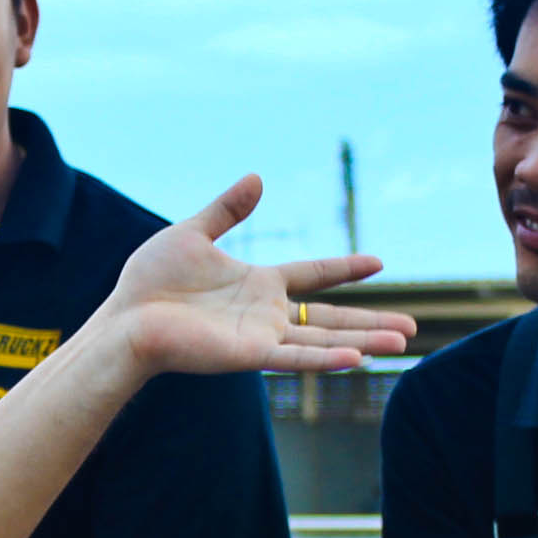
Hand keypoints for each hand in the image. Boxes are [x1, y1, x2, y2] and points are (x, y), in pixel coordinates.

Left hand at [100, 178, 414, 377]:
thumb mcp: (193, 233)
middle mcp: (266, 313)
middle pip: (330, 318)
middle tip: (411, 327)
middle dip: (371, 322)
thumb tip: (258, 177)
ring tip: (402, 343)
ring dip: (364, 342)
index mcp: (258, 284)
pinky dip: (326, 359)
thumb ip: (227, 209)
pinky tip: (358, 360)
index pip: (313, 276)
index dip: (345, 269)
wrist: (126, 317)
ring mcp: (260, 336)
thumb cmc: (150, 281)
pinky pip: (294, 358)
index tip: (379, 262)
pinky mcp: (248, 355)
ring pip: (324, 340)